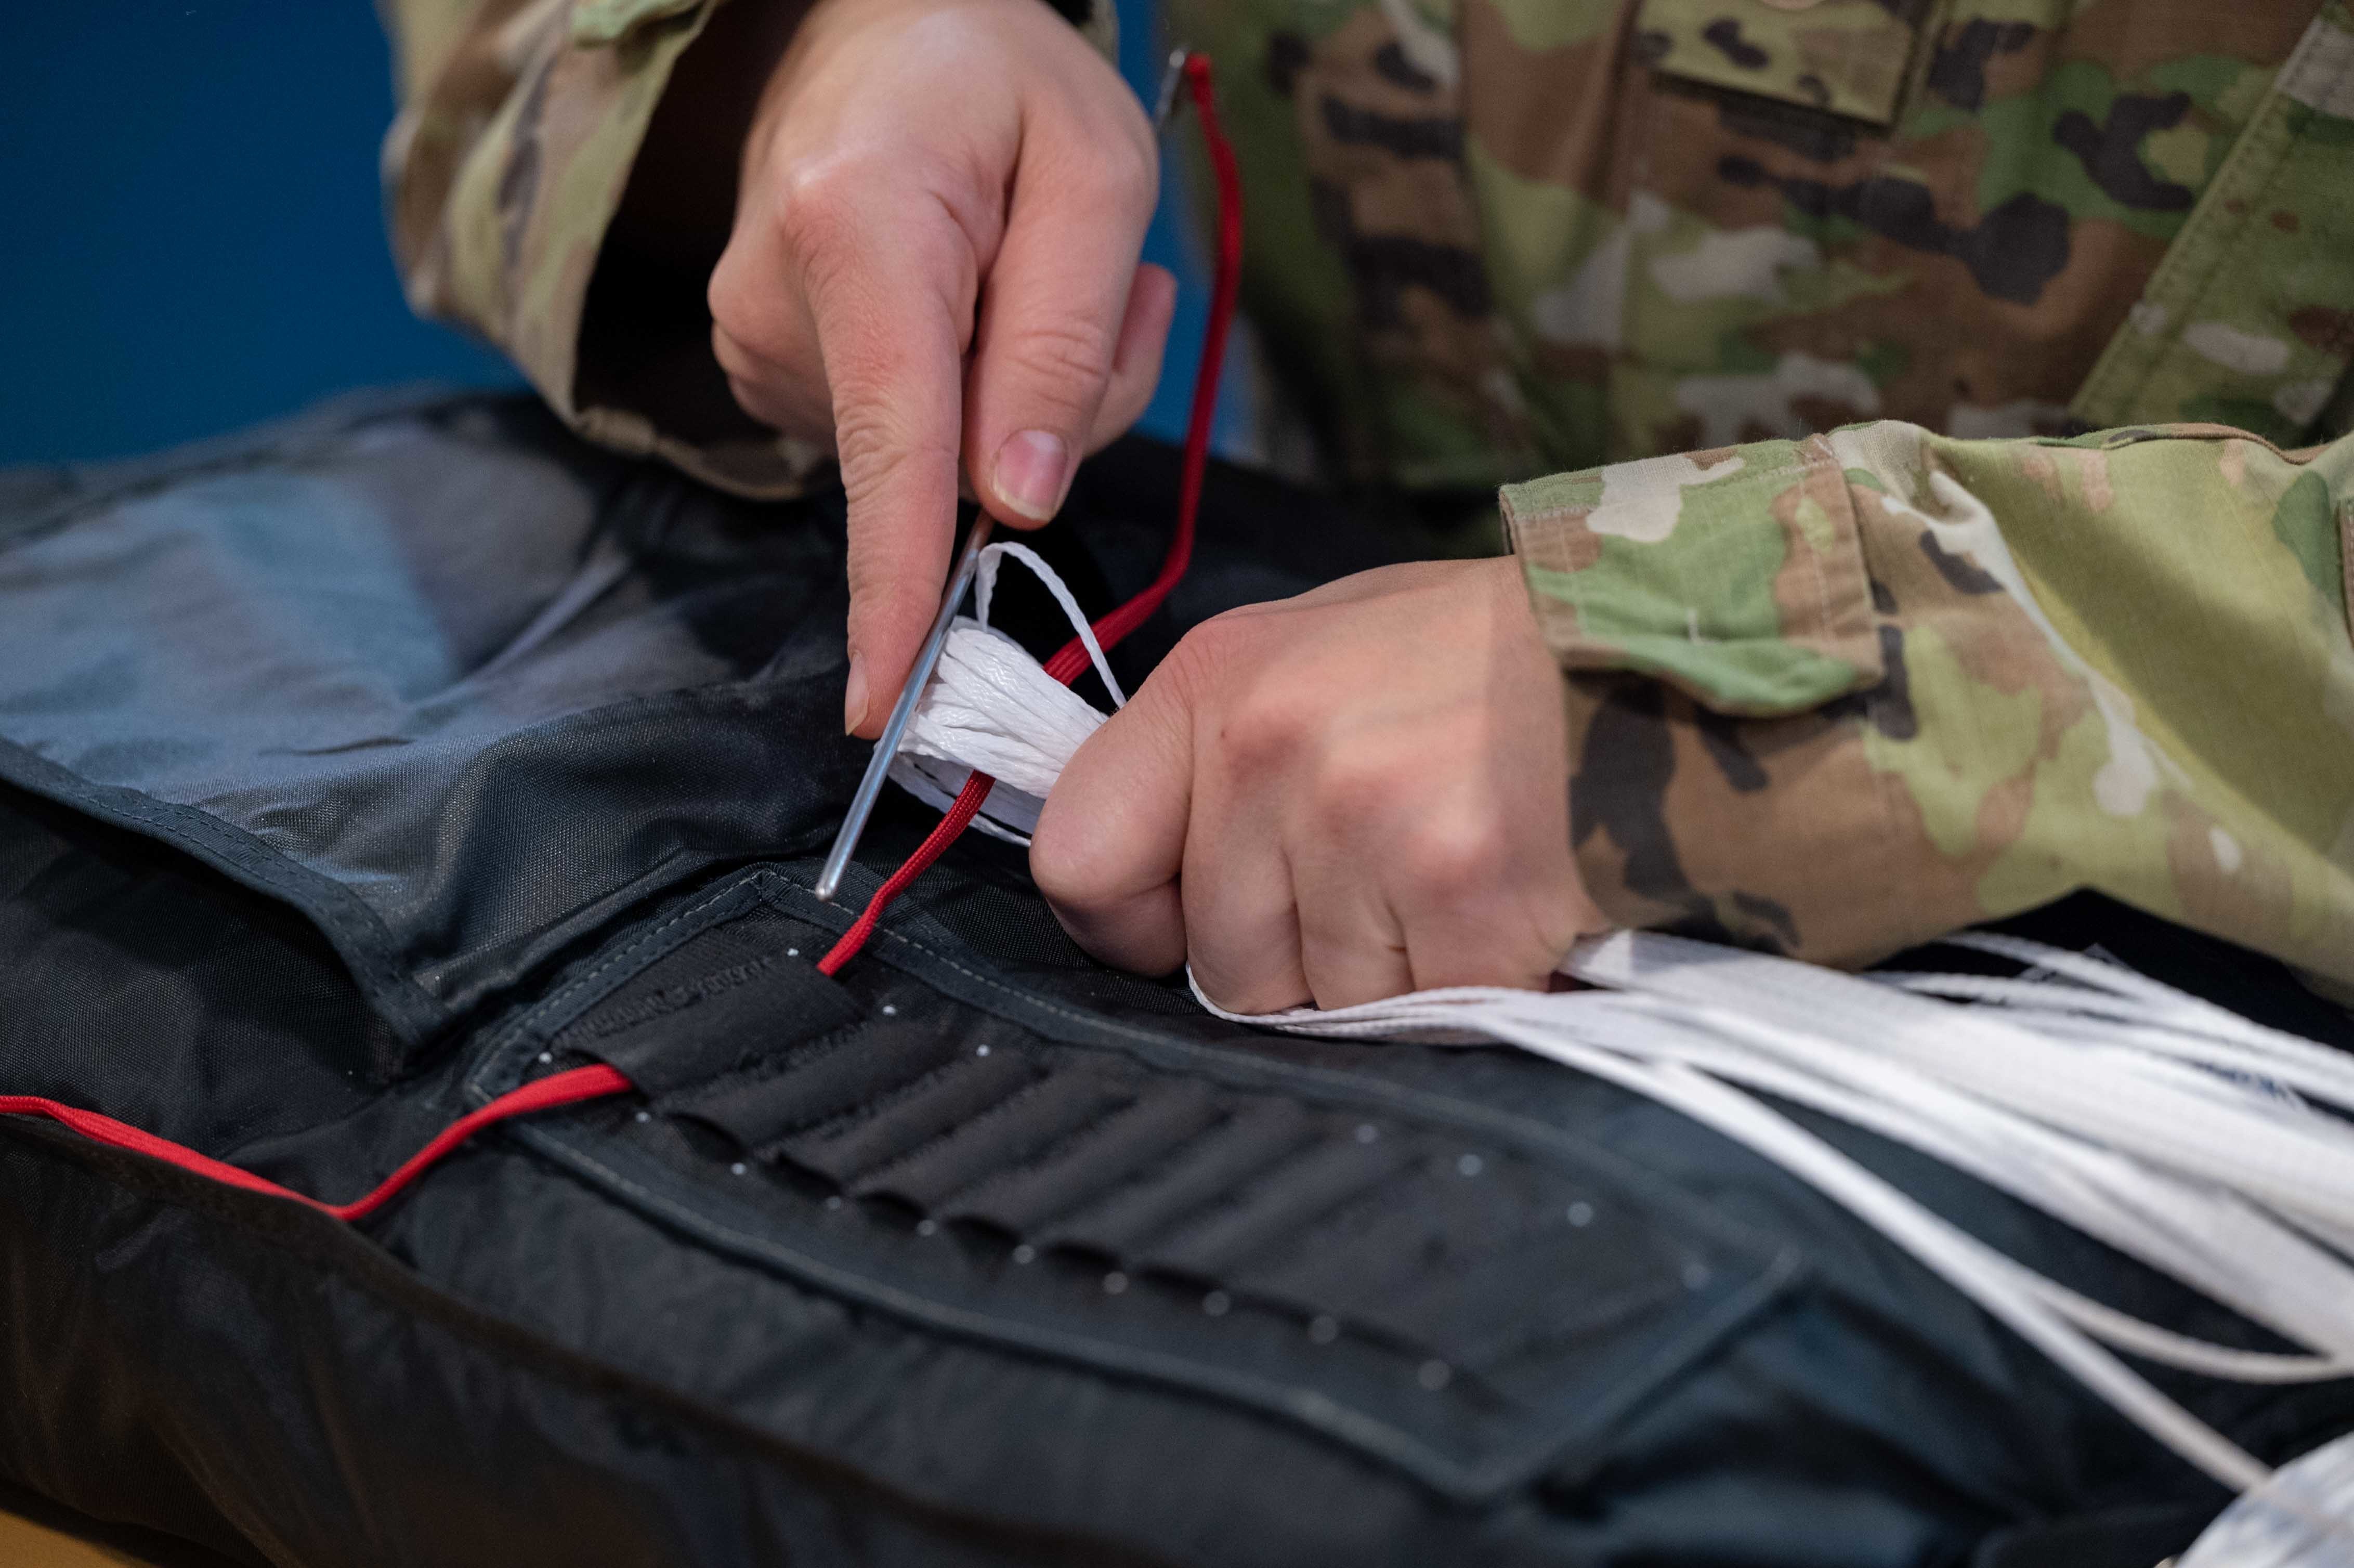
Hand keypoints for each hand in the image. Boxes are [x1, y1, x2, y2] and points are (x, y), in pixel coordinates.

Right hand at [708, 0, 1175, 734]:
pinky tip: (976, 301)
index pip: (890, 449)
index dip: (898, 586)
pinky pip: (910, 440)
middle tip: (1107, 286)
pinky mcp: (775, 372)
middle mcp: (782, 303)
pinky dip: (972, 397)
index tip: (886, 701)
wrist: (876, 27)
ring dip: (1021, 402)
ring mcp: (764, 346)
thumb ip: (1066, 337)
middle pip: (949, 464)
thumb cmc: (998, 79)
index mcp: (860, 229)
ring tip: (1025, 270)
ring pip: (942, 462)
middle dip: (1056, 419)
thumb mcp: (1095, 167)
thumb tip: (1015, 506)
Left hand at [1032, 557, 1604, 1010]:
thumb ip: (1224, 759)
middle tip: (1395, 883)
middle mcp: (1270, 747)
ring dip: (1400, 979)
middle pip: (1220, 963)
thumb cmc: (1494, 659)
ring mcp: (1362, 820)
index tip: (1184, 928)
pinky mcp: (1460, 889)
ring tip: (1467, 880)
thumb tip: (1154, 881)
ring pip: (1325, 1006)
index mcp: (1218, 682)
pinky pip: (1430, 1015)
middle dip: (1304, 961)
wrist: (1671, 640)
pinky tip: (1518, 911)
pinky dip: (1480, 991)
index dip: (1133, 923)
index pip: (1078, 857)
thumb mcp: (1328, 653)